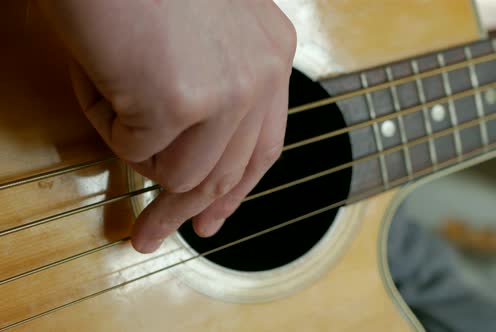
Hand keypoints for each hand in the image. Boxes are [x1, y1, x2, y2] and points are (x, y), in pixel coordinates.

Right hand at [37, 0, 295, 252]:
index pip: (264, 148)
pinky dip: (104, 119)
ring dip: (133, 144)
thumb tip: (183, 161)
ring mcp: (226, 91)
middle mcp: (262, 75)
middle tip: (150, 235)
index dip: (235, 191)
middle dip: (182, 211)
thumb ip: (214, 95)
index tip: (211, 220)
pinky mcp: (180, 101)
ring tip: (112, 94)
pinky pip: (132, 149)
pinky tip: (102, 72)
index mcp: (273, 56)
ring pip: (177, 171)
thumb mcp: (204, 38)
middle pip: (226, 174)